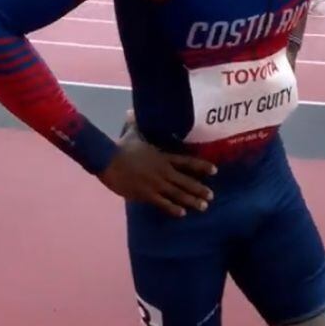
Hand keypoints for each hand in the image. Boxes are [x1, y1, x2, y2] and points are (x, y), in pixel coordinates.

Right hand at [98, 124, 215, 217]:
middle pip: (186, 181)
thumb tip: (132, 112)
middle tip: (211, 196)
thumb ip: (137, 124)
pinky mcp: (146, 194)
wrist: (109, 161)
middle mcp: (164, 171)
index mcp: (163, 156)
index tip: (215, 171)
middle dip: (199, 189)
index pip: (187, 162)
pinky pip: (163, 203)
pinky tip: (182, 214)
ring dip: (191, 200)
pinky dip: (173, 209)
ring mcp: (156, 184)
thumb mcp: (133, 133)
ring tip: (203, 207)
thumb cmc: (121, 147)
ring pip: (178, 194)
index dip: (202, 166)